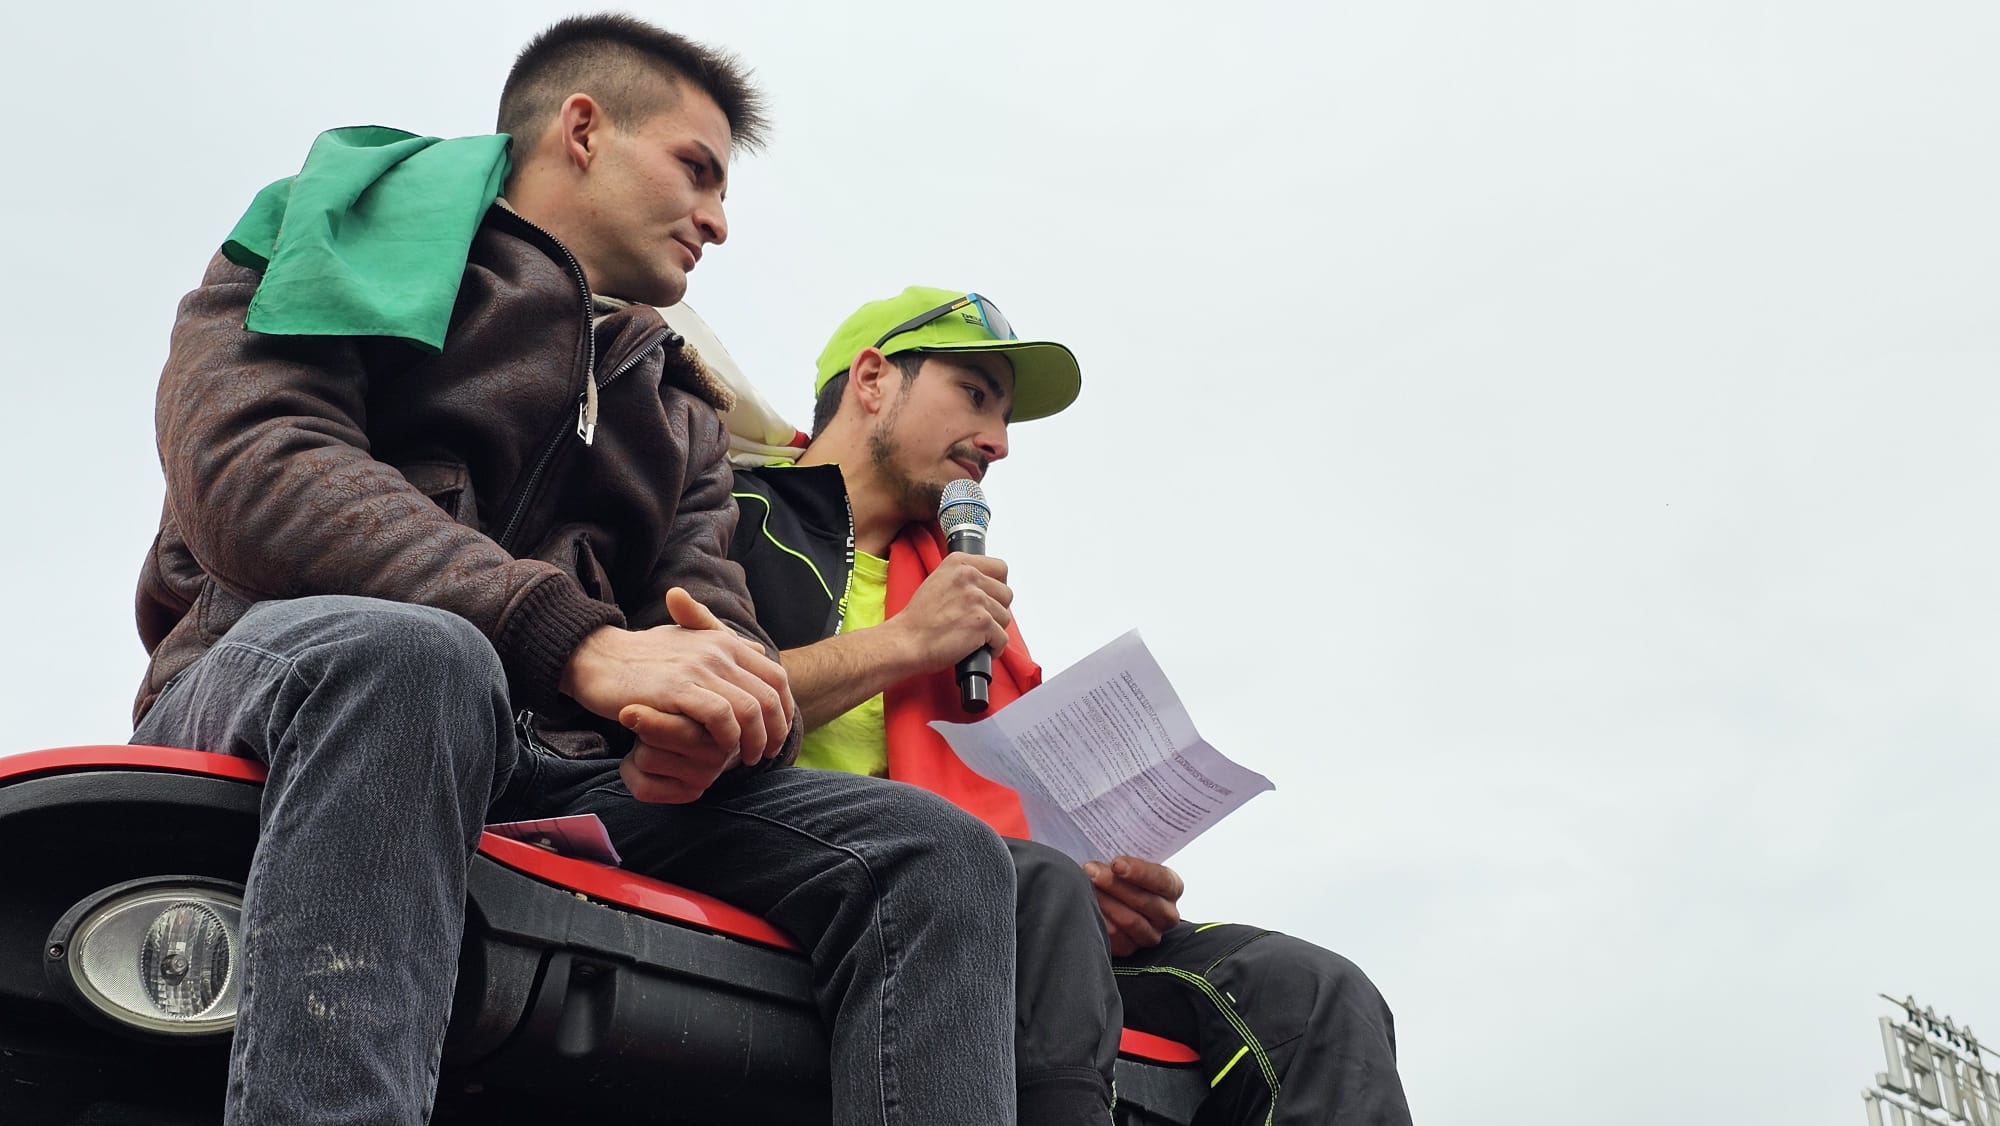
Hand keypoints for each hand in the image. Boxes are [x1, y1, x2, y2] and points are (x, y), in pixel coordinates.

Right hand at [562, 587, 795, 802]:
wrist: (596, 657)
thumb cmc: (643, 657)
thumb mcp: (689, 642)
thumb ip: (723, 647)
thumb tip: (757, 650)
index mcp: (723, 641)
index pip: (775, 676)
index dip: (783, 709)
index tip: (777, 733)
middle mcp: (717, 651)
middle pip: (769, 696)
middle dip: (774, 731)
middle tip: (766, 754)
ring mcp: (698, 669)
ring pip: (750, 709)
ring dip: (754, 740)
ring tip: (745, 759)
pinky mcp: (676, 689)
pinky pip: (720, 716)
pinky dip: (728, 738)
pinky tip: (721, 751)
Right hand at [886, 552, 1011, 674]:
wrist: (906, 641)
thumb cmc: (919, 619)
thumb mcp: (938, 582)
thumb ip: (963, 578)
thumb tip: (988, 587)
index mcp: (959, 563)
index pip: (1000, 567)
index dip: (997, 586)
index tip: (990, 597)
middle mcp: (969, 576)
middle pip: (1006, 594)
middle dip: (996, 610)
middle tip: (977, 620)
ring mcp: (976, 598)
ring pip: (1005, 618)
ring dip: (993, 630)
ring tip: (972, 635)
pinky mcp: (982, 622)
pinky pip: (1002, 639)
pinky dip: (994, 648)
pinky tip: (978, 648)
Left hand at [1082, 856, 1184, 955]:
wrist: (1102, 890)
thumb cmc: (1114, 871)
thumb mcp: (1123, 860)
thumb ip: (1123, 857)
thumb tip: (1108, 855)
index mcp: (1171, 886)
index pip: (1163, 880)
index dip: (1140, 872)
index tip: (1116, 864)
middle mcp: (1167, 913)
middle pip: (1145, 901)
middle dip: (1115, 885)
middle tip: (1091, 871)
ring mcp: (1151, 934)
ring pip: (1131, 921)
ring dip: (1106, 903)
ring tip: (1086, 888)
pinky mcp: (1131, 948)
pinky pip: (1118, 940)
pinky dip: (1101, 923)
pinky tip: (1087, 909)